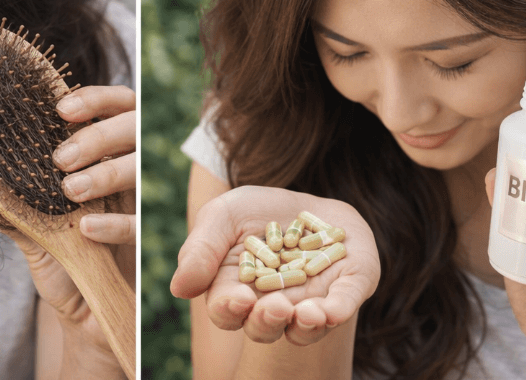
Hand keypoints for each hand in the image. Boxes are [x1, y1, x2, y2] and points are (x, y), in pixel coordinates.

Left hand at [0, 84, 134, 365]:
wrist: (81, 309)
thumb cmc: (59, 257)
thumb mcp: (30, 232)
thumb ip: (8, 213)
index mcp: (102, 153)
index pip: (113, 107)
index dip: (95, 100)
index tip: (62, 108)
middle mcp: (127, 168)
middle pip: (132, 128)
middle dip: (98, 136)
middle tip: (60, 158)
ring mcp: (139, 201)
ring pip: (140, 169)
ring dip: (106, 173)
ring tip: (71, 190)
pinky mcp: (145, 240)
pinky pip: (139, 223)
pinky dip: (114, 223)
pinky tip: (86, 228)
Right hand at [171, 186, 379, 345]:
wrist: (307, 198)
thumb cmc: (257, 211)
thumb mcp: (223, 216)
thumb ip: (200, 249)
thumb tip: (179, 289)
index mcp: (237, 292)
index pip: (228, 311)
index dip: (231, 310)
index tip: (239, 298)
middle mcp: (273, 305)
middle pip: (264, 328)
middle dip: (268, 321)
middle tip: (275, 306)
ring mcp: (311, 301)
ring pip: (305, 328)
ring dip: (306, 325)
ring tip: (308, 313)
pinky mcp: (346, 288)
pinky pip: (343, 305)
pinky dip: (338, 310)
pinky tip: (331, 310)